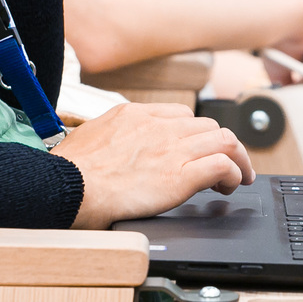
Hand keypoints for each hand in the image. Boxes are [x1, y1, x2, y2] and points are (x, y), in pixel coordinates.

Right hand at [54, 102, 254, 228]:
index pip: (181, 115)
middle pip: (208, 126)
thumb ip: (110, 136)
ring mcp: (170, 150)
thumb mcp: (89, 136)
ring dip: (236, 158)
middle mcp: (157, 127)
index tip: (198, 149)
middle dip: (221, 145)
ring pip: (224, 140)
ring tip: (237, 176)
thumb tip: (113, 145)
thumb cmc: (69, 171)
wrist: (65, 187)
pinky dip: (233, 173)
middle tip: (224, 165)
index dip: (195, 134)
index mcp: (135, 115)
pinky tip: (230, 185)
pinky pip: (221, 165)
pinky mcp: (179, 176)